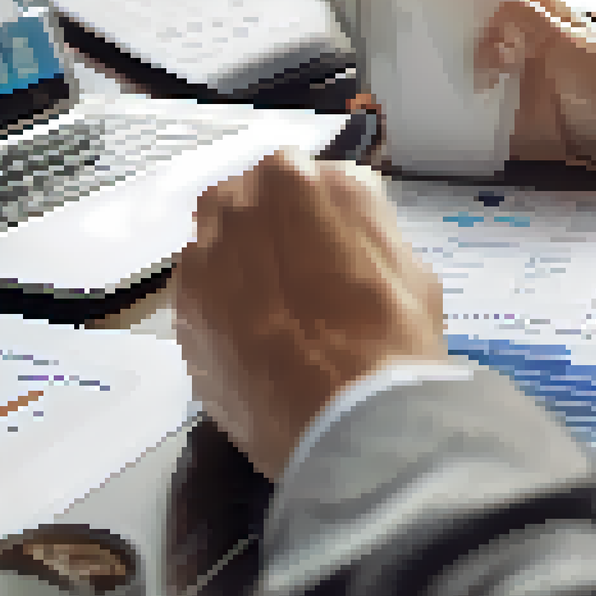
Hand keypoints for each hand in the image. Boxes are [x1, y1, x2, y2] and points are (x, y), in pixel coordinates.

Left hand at [173, 148, 447, 480]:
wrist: (346, 416)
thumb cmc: (394, 343)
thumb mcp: (410, 269)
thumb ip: (364, 235)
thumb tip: (346, 244)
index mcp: (316, 180)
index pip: (305, 179)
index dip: (314, 217)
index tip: (322, 246)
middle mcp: (254, 199)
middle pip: (248, 197)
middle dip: (265, 225)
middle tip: (289, 273)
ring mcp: (211, 247)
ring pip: (214, 234)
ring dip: (234, 258)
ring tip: (263, 307)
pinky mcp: (185, 299)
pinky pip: (195, 283)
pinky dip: (214, 299)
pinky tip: (242, 334)